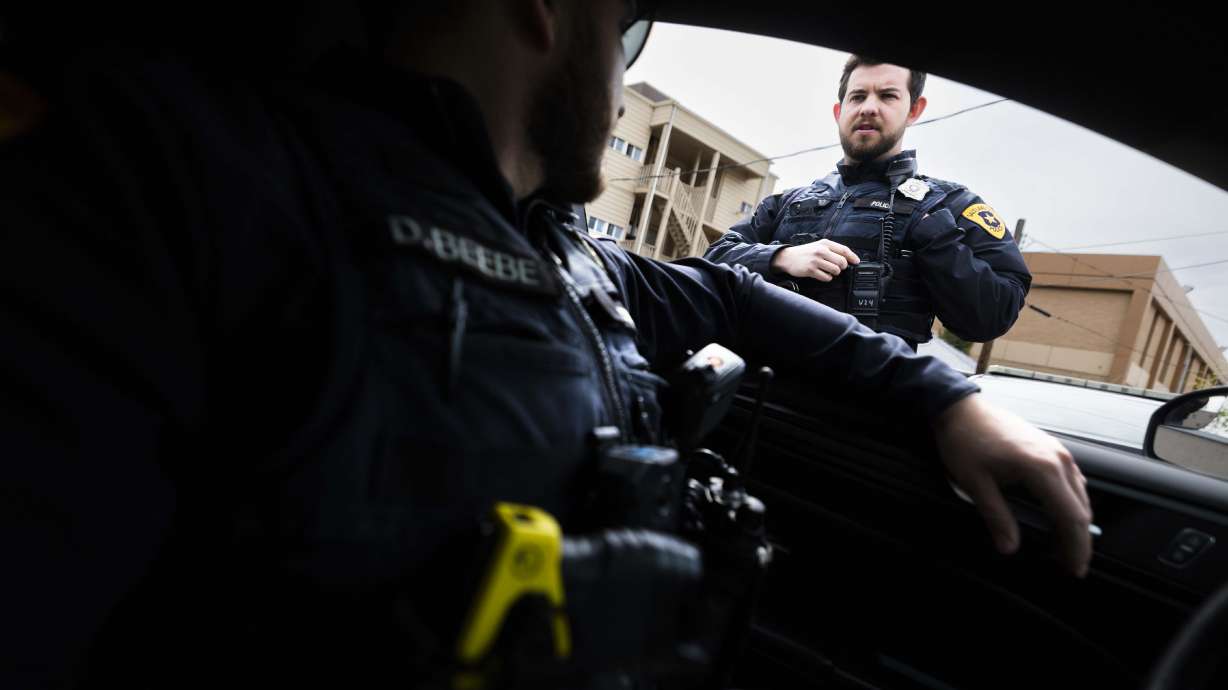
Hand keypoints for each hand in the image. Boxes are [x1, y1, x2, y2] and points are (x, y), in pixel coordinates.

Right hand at [770, 239, 859, 281]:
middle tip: (838, 267)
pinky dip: (827, 278)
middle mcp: (821, 251)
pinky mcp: (810, 270)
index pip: (844, 250)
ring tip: (828, 270)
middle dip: (842, 267)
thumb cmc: (805, 252)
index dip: (853, 257)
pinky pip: (826, 277)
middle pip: (842, 262)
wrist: (788, 257)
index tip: (857, 262)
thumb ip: (832, 250)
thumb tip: (848, 258)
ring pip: (835, 270)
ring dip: (834, 273)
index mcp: (824, 243)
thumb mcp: (819, 246)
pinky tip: (822, 274)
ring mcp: (816, 261)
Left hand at [934, 394, 1092, 576]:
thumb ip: (996, 517)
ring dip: (1074, 523)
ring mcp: (1057, 451)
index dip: (1075, 548)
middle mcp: (1058, 459)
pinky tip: (1058, 517)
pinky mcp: (1051, 448)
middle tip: (1068, 568)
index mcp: (1041, 469)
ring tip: (1062, 548)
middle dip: (1078, 542)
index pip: (1070, 518)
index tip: (1073, 571)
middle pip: (1081, 510)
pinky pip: (1072, 481)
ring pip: (1080, 496)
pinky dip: (1070, 504)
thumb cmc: (965, 442)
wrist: (961, 407)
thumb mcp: (975, 483)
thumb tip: (1009, 548)